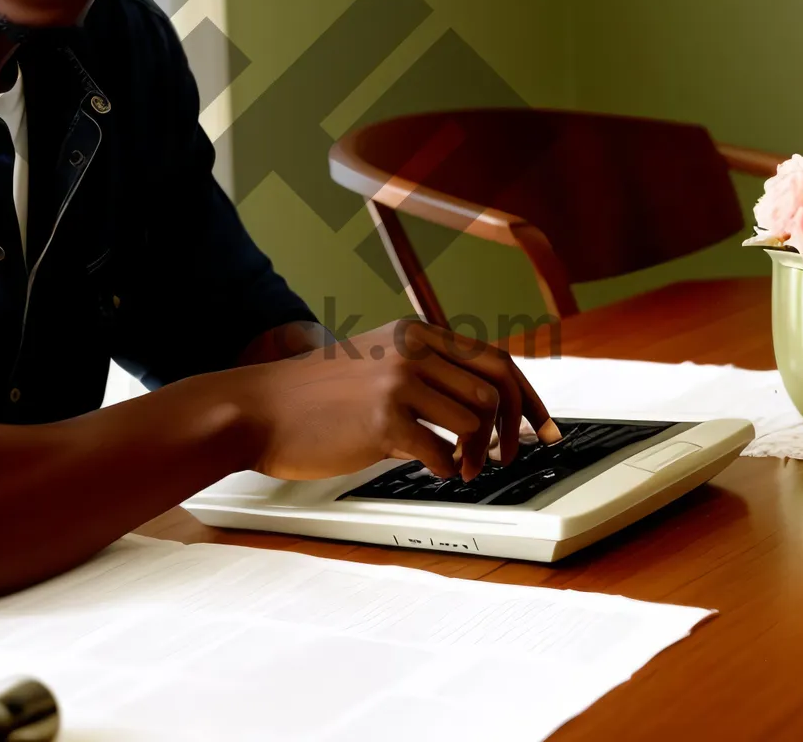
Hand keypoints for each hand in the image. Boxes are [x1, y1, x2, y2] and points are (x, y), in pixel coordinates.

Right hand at [229, 318, 559, 483]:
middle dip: (511, 430)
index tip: (544, 428)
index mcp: (413, 333)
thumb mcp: (373, 364)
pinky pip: (441, 451)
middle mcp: (410, 349)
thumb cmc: (312, 397)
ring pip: (474, 421)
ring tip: (458, 467)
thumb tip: (480, 409)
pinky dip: (446, 469)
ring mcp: (397, 381)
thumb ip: (422, 373)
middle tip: (506, 458)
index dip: (529, 398)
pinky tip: (431, 468)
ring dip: (476, 454)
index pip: (494, 359)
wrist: (257, 409)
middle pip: (495, 389)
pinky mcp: (382, 418)